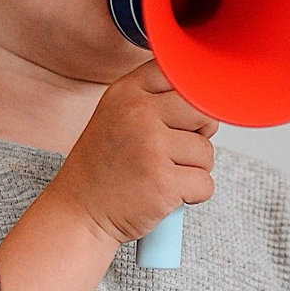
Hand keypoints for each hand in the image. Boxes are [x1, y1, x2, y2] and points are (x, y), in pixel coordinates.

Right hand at [49, 62, 216, 245]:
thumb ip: (156, 101)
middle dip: (199, 136)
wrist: (79, 213)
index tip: (176, 122)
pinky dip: (193, 195)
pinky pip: (205, 183)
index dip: (189, 102)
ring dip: (193, 170)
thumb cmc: (105, 170)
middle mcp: (138, 113)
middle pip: (203, 111)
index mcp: (127, 92)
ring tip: (161, 176)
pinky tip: (166, 195)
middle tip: (172, 154)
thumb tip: (210, 104)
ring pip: (206, 152)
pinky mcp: (164, 182)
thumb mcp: (118, 118)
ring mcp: (151, 147)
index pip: (181, 77)